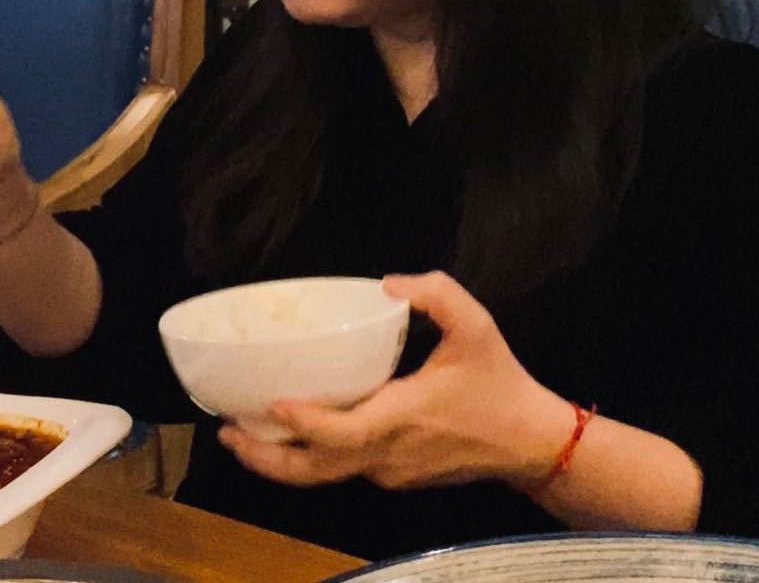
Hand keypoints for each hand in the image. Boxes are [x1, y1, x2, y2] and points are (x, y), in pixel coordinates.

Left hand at [218, 271, 571, 491]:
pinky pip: (341, 468)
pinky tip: (288, 432)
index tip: (270, 403)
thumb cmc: (500, 383)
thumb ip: (434, 293)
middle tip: (226, 430)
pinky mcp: (394, 475)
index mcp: (402, 418)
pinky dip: (308, 456)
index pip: (341, 433)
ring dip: (279, 461)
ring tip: (240, 433)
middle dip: (265, 457)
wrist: (532, 443)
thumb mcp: (476, 324)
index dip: (304, 423)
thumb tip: (389, 283)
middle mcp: (387, 453)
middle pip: (315, 470)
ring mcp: (388, 471)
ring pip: (324, 475)